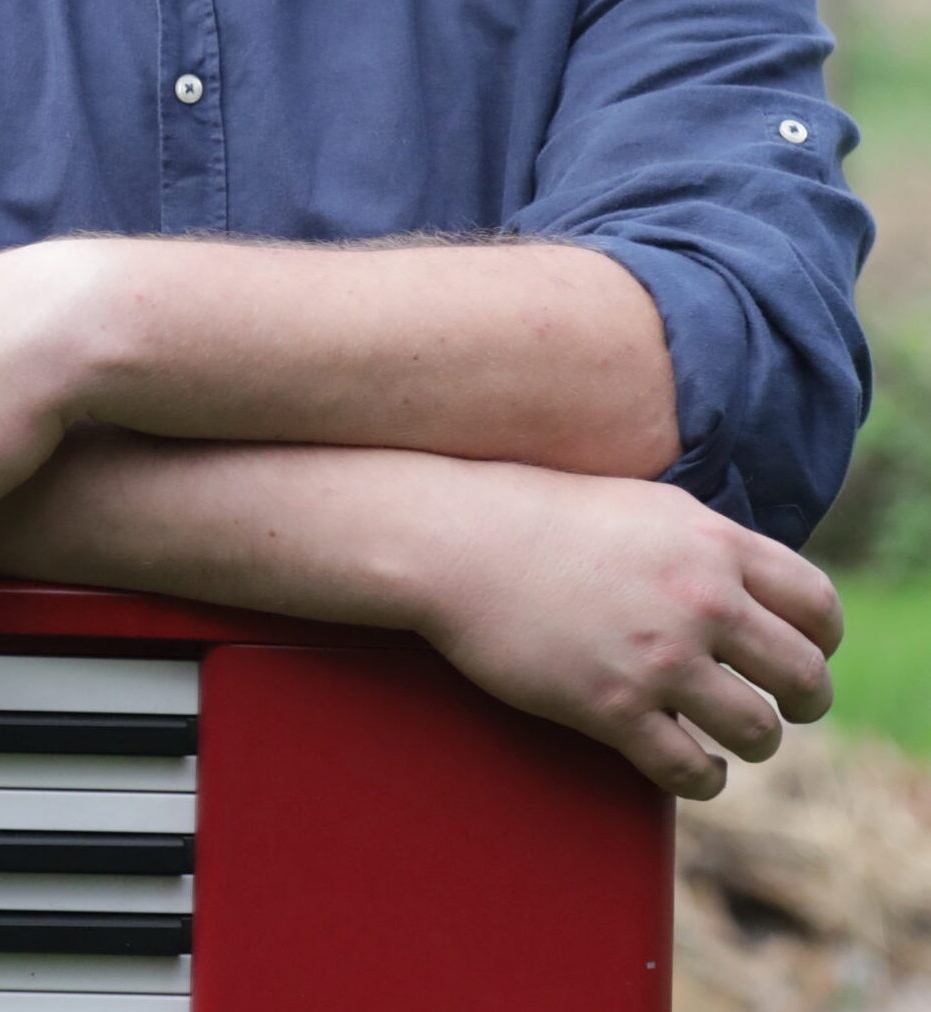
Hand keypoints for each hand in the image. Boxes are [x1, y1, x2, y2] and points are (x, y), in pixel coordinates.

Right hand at [411, 461, 840, 798]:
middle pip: (803, 675)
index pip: (817, 604)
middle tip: (788, 708)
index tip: (808, 654)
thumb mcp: (646, 506)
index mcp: (711, 542)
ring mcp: (659, 656)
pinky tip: (695, 767)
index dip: (823, 641)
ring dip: (754, 743)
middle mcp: (699, 598)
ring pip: (759, 732)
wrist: (461, 540)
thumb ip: (708, 545)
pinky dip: (705, 779)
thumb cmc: (544, 515)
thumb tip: (755, 587)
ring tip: (735, 741)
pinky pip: (693, 770)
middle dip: (805, 702)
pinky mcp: (614, 707)